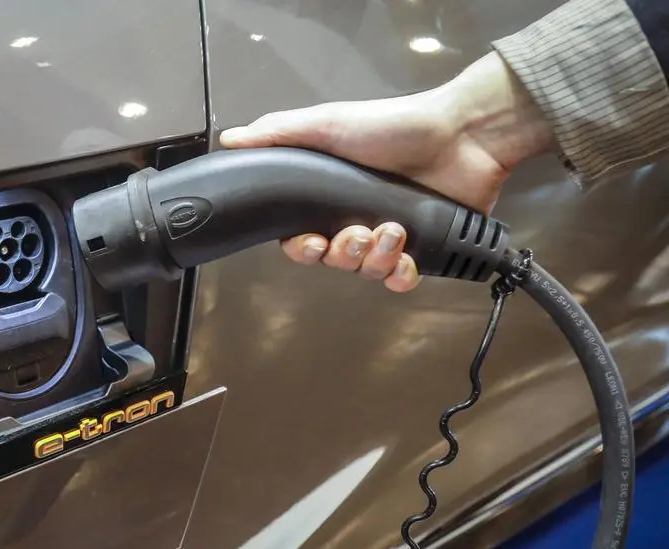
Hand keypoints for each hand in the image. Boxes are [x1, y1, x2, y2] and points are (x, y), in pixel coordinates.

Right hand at [219, 52, 553, 291]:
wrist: (461, 136)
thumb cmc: (395, 127)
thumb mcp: (327, 124)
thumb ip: (277, 134)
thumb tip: (231, 140)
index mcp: (331, 197)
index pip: (300, 238)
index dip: (302, 249)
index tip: (312, 243)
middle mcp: (357, 218)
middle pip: (333, 261)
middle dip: (342, 254)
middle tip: (357, 234)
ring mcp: (390, 236)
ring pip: (366, 272)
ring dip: (376, 259)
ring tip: (393, 232)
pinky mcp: (423, 248)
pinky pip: (401, 280)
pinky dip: (400, 275)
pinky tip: (406, 258)